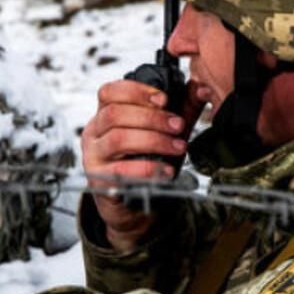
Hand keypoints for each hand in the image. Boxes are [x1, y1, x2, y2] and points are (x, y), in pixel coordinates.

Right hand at [80, 79, 204, 250]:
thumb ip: (177, 110)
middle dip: (152, 118)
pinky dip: (147, 169)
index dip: (136, 91)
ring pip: (118, 139)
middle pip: (114, 114)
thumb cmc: (145, 163)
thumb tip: (199, 89)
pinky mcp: (99, 181)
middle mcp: (94, 134)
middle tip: (178, 125)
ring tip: (177, 146)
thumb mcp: (160, 133)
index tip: (163, 99)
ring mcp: (94, 157)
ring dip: (153, 141)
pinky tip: (166, 171)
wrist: (133, 205)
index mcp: (104, 116)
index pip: (109, 92)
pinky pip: (121, 170)